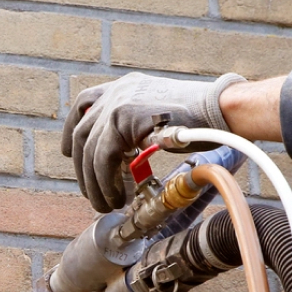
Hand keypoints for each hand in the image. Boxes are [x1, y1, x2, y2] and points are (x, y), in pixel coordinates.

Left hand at [62, 72, 244, 212]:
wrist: (221, 110)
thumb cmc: (201, 121)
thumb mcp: (160, 118)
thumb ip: (139, 129)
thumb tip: (128, 154)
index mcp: (125, 88)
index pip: (84, 104)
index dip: (72, 130)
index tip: (70, 153)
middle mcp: (117, 92)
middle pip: (83, 133)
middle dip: (83, 170)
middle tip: (93, 194)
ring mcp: (119, 102)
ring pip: (91, 150)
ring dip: (95, 183)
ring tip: (108, 203)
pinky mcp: (125, 118)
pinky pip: (104, 157)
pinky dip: (107, 182)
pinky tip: (118, 196)